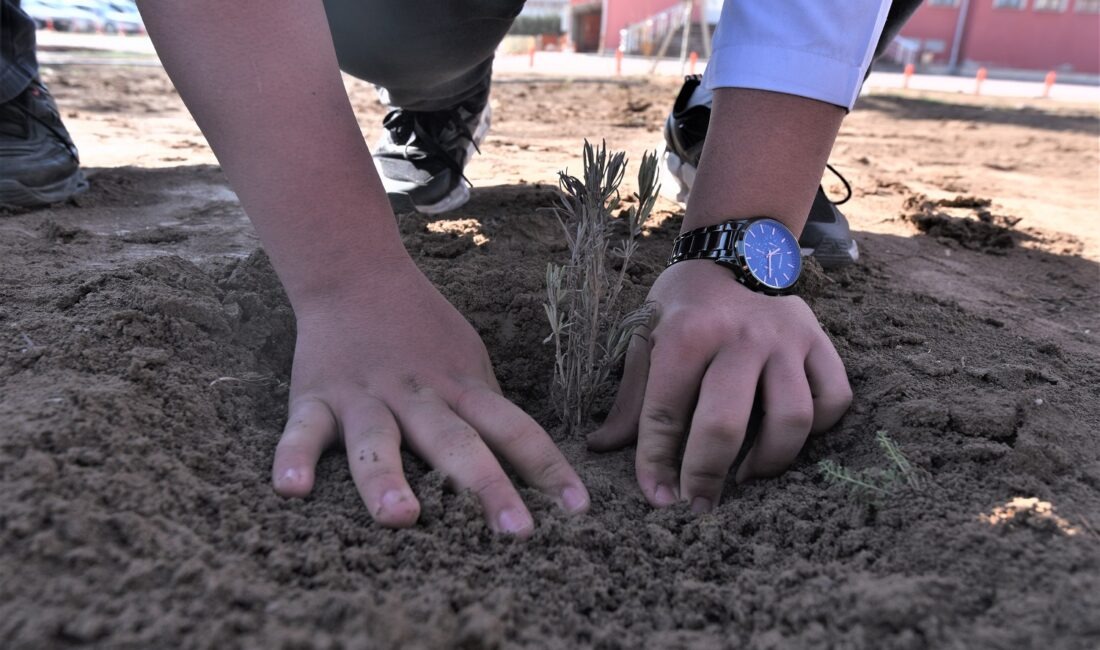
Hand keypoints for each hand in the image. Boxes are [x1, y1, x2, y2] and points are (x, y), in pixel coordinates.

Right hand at [271, 259, 589, 534]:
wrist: (354, 271)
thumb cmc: (420, 329)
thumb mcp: (466, 363)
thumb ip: (488, 411)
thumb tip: (530, 463)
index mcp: (460, 388)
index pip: (514, 429)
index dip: (548, 467)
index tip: (579, 510)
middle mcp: (417, 395)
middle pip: (456, 443)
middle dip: (487, 486)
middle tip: (516, 532)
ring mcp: (363, 397)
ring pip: (378, 440)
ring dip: (388, 479)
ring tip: (402, 518)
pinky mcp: (314, 398)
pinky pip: (302, 431)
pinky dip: (293, 458)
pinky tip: (292, 490)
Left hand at [588, 260, 851, 512]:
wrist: (733, 251)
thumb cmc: (682, 307)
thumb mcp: (645, 339)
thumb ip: (631, 399)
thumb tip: (600, 448)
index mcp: (687, 333)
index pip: (665, 414)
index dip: (657, 465)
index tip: (659, 499)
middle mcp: (740, 335)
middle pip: (727, 423)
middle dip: (707, 474)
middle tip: (699, 503)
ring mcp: (786, 338)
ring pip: (793, 418)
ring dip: (769, 460)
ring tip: (745, 475)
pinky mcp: (820, 342)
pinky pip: (833, 399)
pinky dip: (816, 429)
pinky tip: (785, 438)